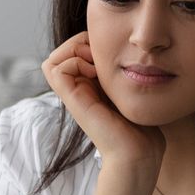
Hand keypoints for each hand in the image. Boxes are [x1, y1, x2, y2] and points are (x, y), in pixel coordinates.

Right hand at [43, 32, 164, 168]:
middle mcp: (78, 90)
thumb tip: (127, 52)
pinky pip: (55, 69)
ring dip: (73, 51)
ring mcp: (73, 96)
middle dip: (79, 43)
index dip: (88, 42)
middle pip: (60, 53)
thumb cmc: (142, 126)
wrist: (139, 152)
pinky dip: (74, 62)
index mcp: (89, 87)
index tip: (111, 51)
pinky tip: (95, 73)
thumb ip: (124, 75)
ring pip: (53, 60)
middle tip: (101, 55)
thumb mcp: (132, 91)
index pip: (74, 51)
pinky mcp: (72, 101)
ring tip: (96, 63)